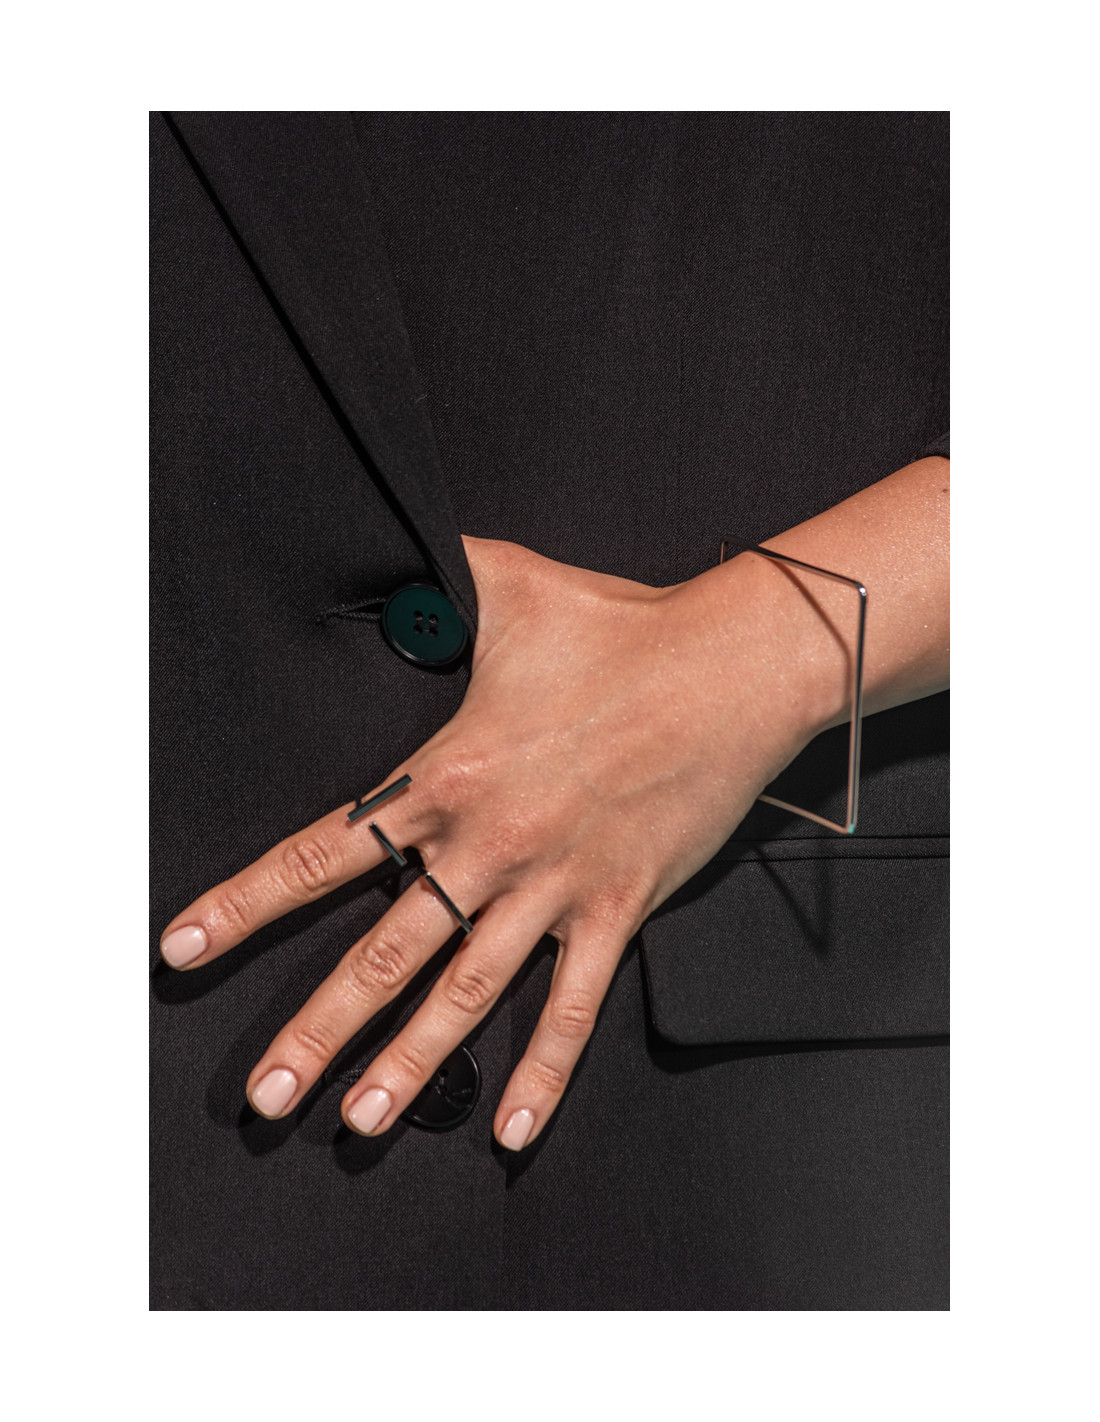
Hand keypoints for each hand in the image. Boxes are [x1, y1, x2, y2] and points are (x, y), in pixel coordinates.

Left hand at [158, 535, 817, 1148]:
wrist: (732, 665)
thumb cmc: (624, 627)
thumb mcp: (507, 585)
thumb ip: (435, 578)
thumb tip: (391, 550)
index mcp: (448, 776)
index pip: (321, 852)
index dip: (245, 904)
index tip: (186, 947)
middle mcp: (490, 844)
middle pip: (383, 953)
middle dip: (316, 1028)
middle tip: (267, 1093)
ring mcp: (554, 885)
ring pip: (464, 995)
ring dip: (405, 1066)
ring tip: (357, 1123)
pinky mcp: (617, 907)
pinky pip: (573, 1006)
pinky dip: (545, 1071)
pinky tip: (513, 1128)